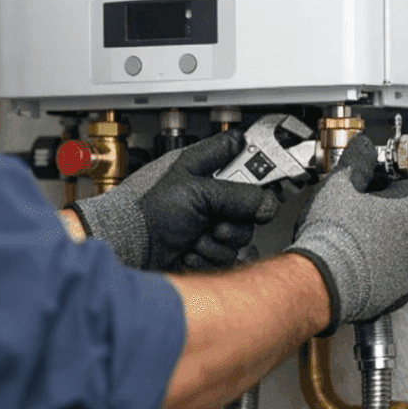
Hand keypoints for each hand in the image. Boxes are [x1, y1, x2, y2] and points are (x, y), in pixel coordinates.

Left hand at [72, 129, 278, 271]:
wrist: (127, 249)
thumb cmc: (145, 210)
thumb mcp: (197, 192)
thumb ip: (238, 194)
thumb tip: (267, 202)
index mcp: (202, 166)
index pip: (240, 152)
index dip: (259, 159)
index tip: (280, 162)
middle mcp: (206, 192)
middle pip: (248, 203)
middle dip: (233, 217)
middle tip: (214, 220)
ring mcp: (205, 222)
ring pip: (239, 233)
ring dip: (217, 240)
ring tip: (194, 237)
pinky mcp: (203, 248)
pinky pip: (225, 255)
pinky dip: (206, 256)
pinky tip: (187, 250)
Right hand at [285, 132, 407, 334]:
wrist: (322, 281)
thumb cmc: (331, 235)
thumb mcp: (338, 184)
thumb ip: (356, 160)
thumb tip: (364, 146)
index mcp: (403, 207)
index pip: (406, 186)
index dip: (386, 185)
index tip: (370, 188)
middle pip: (404, 218)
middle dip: (385, 215)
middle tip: (356, 216)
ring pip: (402, 247)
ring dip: (385, 243)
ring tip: (356, 244)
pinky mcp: (401, 292)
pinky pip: (397, 276)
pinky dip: (383, 271)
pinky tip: (362, 267)